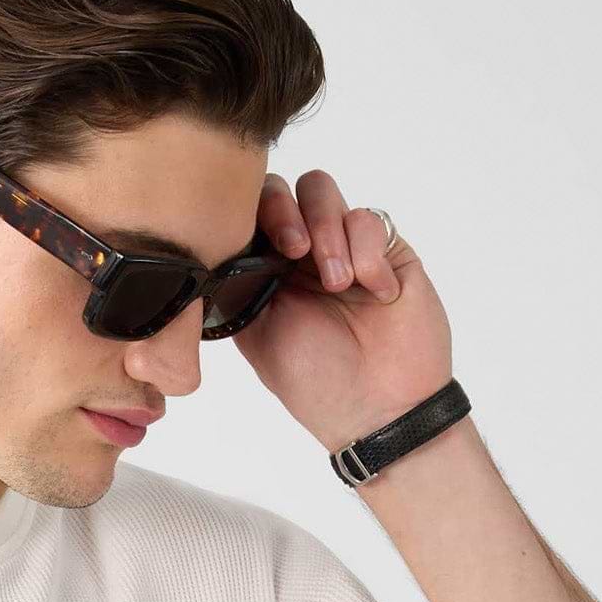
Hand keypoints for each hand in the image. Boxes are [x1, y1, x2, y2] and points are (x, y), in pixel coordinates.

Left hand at [227, 167, 455, 451]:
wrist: (380, 410)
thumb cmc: (318, 385)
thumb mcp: (257, 336)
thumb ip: (238, 285)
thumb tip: (213, 247)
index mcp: (267, 272)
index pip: (251, 214)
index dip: (252, 214)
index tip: (262, 248)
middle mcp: (304, 254)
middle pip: (285, 190)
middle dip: (288, 213)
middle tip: (296, 253)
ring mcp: (346, 248)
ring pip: (323, 192)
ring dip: (328, 231)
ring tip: (339, 284)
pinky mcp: (388, 250)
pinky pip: (371, 220)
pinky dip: (369, 254)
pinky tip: (376, 294)